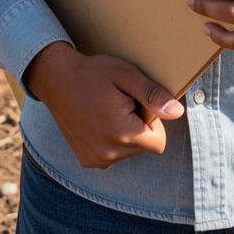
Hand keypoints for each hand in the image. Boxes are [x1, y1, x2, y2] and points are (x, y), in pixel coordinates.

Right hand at [23, 41, 184, 169]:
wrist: (56, 79)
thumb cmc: (93, 73)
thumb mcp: (127, 76)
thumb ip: (153, 96)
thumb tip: (177, 112)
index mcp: (121, 134)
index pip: (159, 142)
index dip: (152, 120)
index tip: (134, 103)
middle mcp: (108, 154)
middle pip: (144, 147)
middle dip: (138, 126)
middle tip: (119, 103)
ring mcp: (95, 160)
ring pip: (129, 152)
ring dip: (125, 133)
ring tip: (107, 110)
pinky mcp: (87, 160)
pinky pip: (112, 155)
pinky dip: (111, 141)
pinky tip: (98, 121)